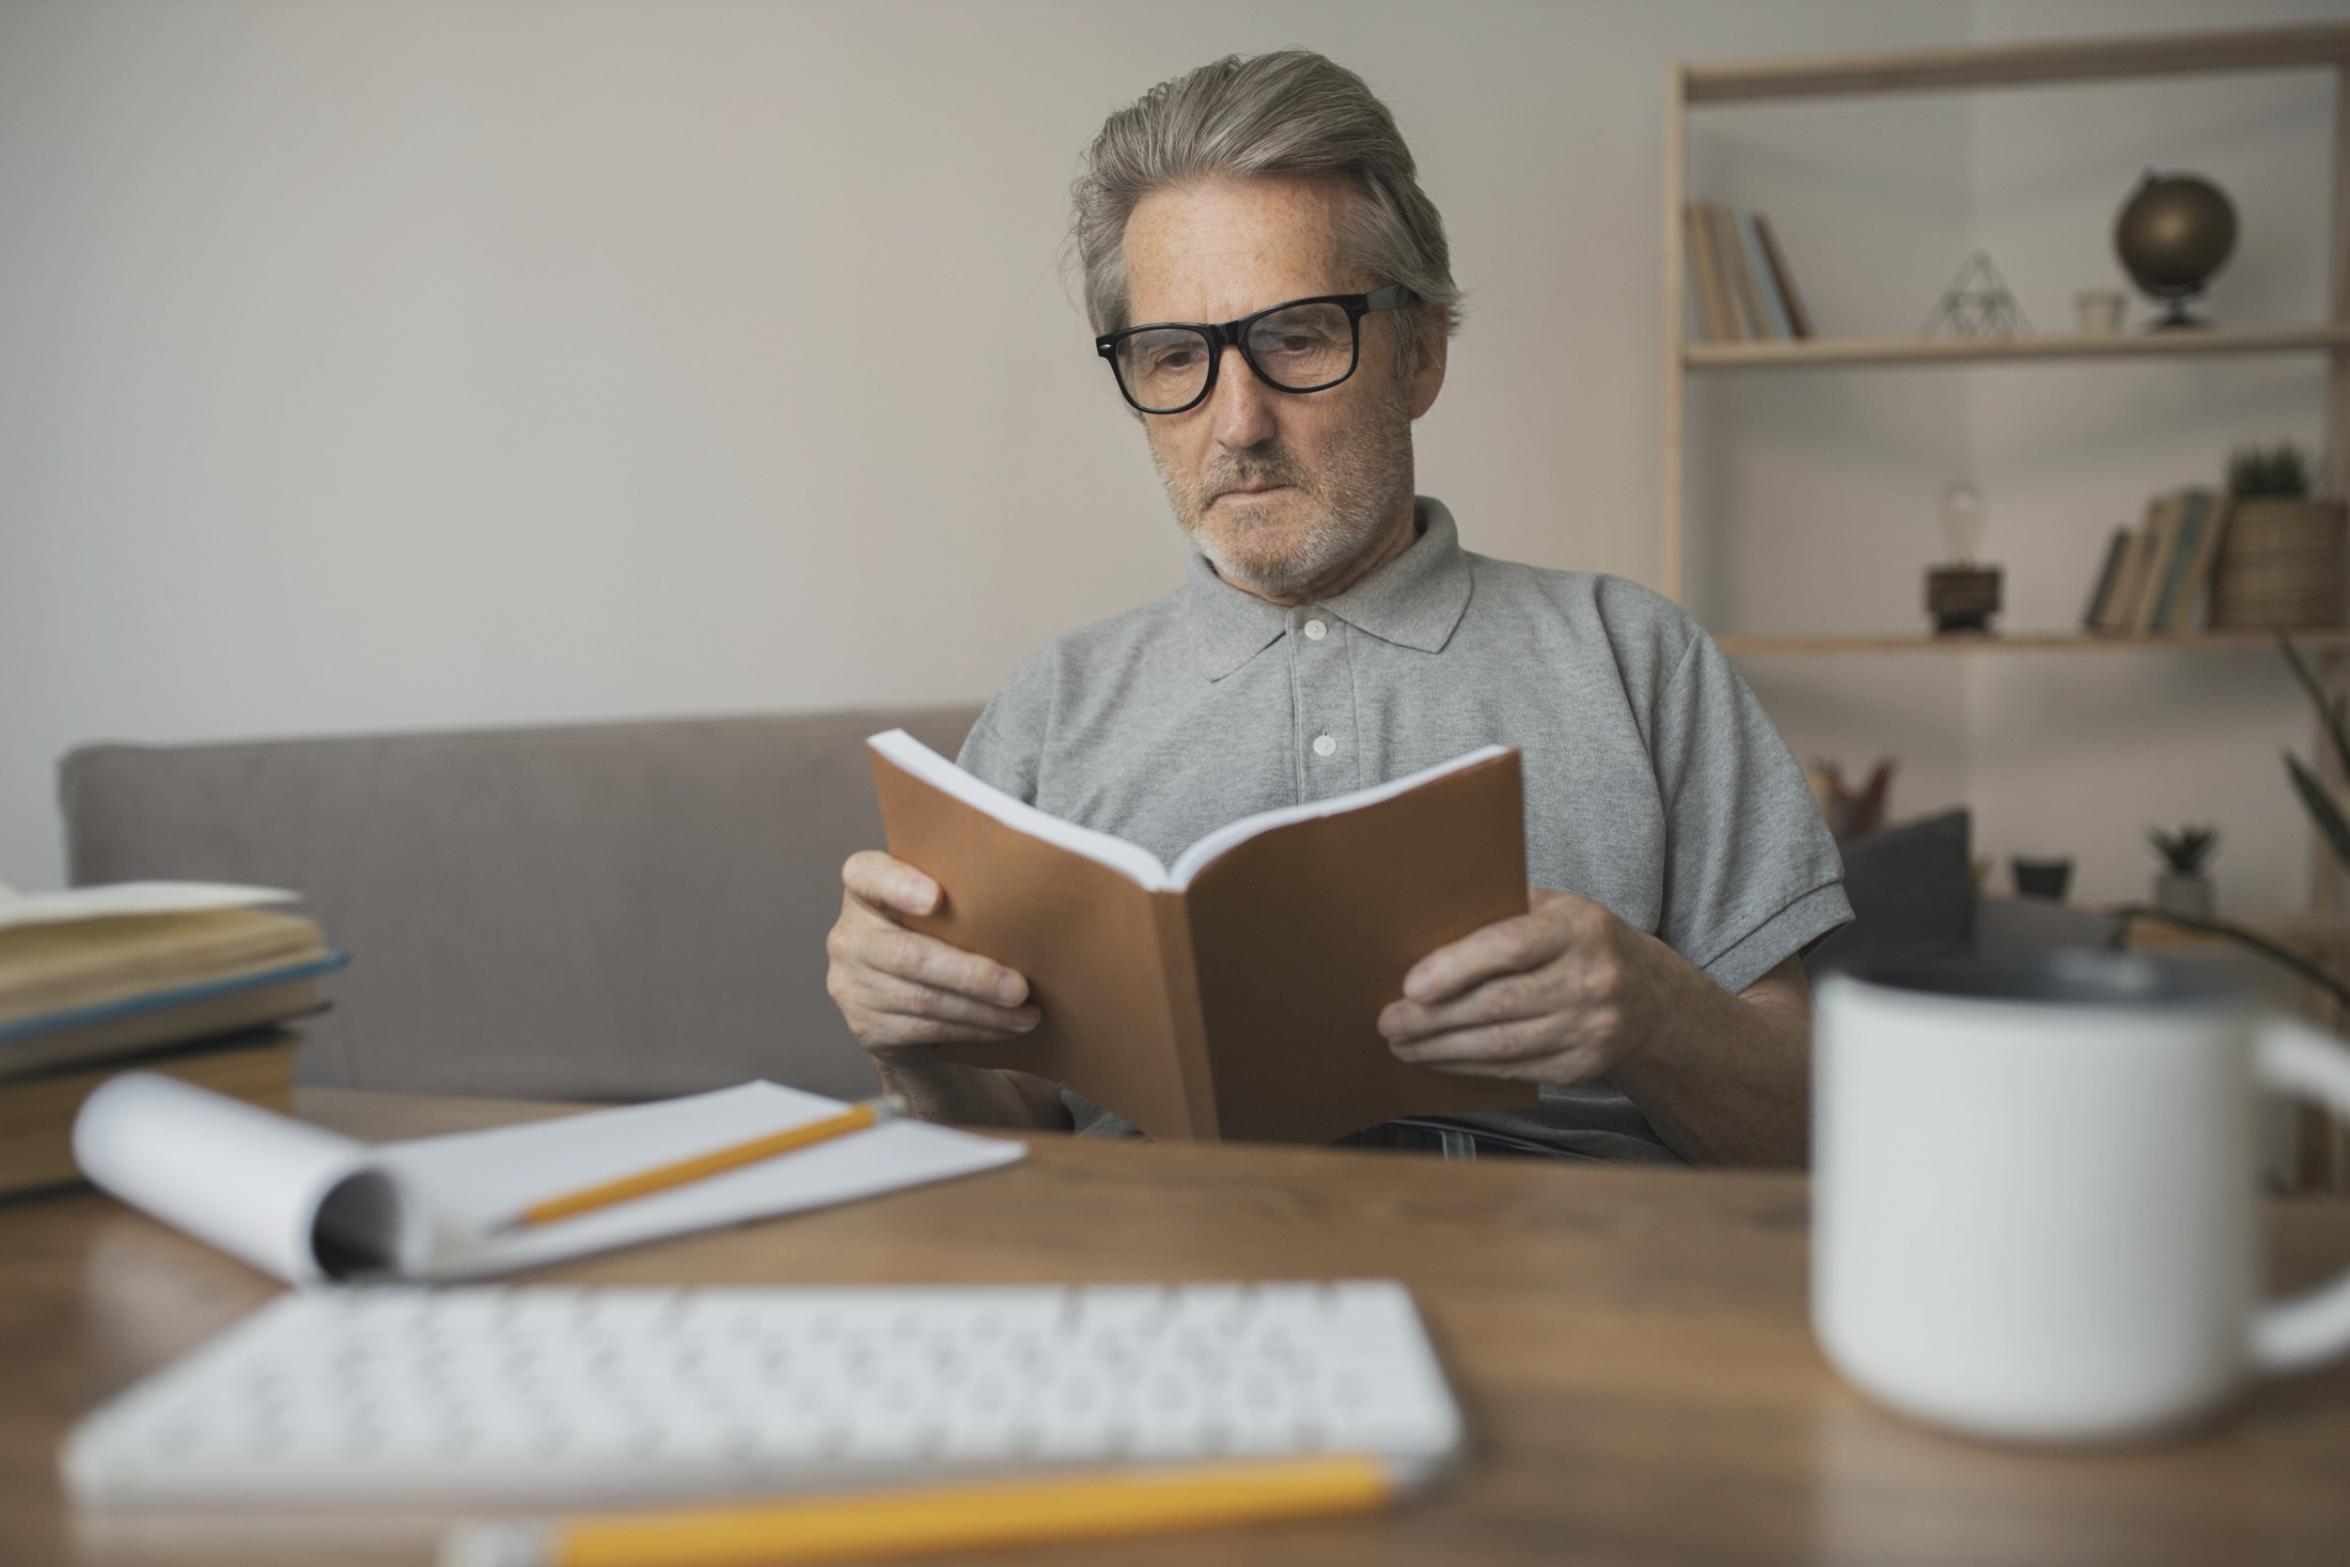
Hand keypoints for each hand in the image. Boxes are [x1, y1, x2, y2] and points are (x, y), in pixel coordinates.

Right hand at [824, 851, 1040, 1059]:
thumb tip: (1029, 898)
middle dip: (971, 974)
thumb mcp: (941, 908)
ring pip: (922, 1000)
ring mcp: (851, 983)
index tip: (936, 897)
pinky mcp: (865, 1025)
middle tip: (1020, 987)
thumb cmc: (937, 937)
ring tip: (1027, 1014)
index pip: (867, 874)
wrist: (905, 1004)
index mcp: (863, 889)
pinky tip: (1005, 1028)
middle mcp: (849, 935)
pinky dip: (972, 1030)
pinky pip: (925, 1029)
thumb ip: (960, 895)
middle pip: (909, 954)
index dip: (898, 885)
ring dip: (983, 1011)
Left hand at [1377, 887, 1661, 1083]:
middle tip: (1388, 1021)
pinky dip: (1468, 1066)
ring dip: (1441, 1049)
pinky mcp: (1582, 1066)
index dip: (1457, 967)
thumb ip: (1503, 910)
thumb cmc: (1582, 942)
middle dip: (1433, 1018)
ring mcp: (1591, 1028)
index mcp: (1579, 928)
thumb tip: (1423, 924)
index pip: (1511, 946)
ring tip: (1401, 1044)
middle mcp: (1591, 979)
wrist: (1652, 997)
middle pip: (1498, 1004)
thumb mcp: (1556, 909)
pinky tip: (1438, 1058)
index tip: (1411, 985)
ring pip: (1501, 1045)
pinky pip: (1513, 1069)